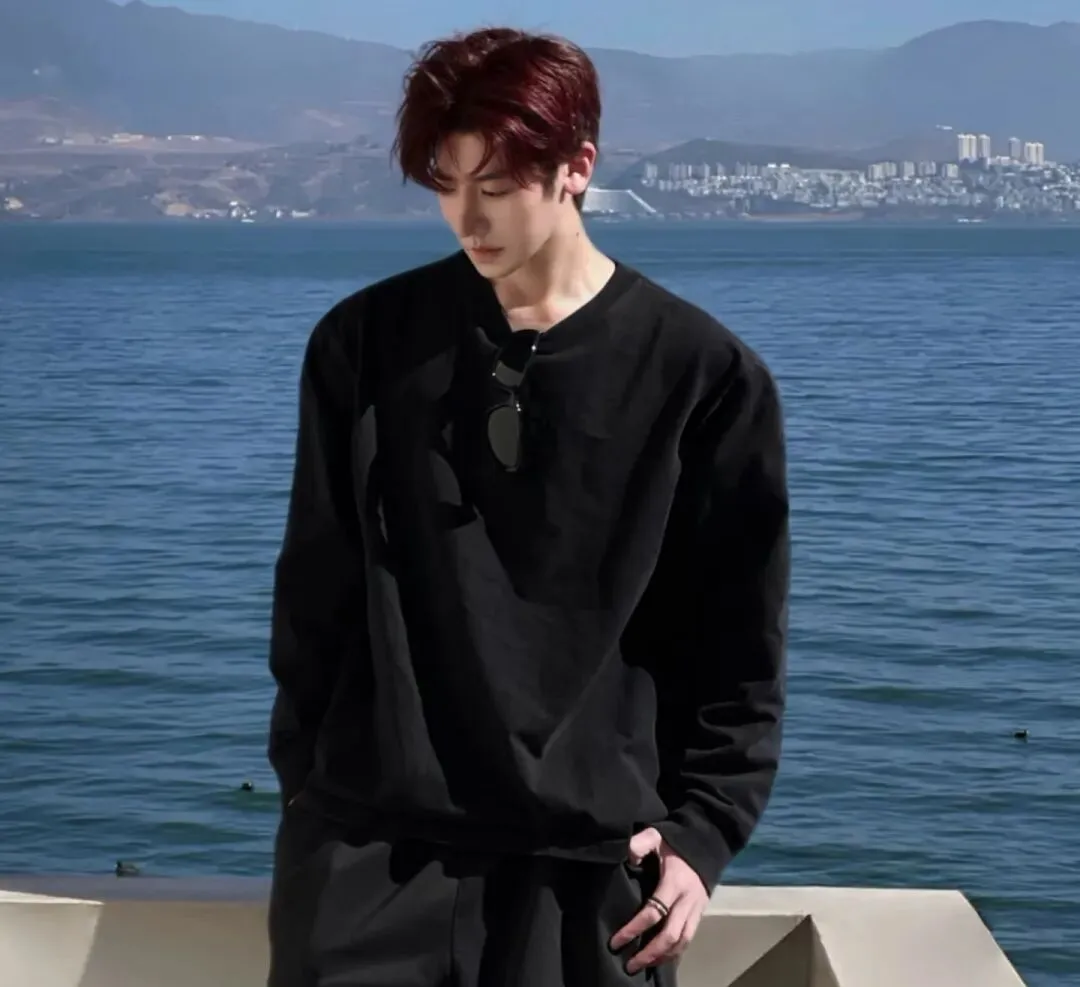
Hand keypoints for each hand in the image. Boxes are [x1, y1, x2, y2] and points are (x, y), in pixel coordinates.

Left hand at [608, 827, 709, 974]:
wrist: (707, 844)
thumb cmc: (677, 843)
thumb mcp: (657, 836)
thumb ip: (640, 844)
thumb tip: (627, 857)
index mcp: (674, 883)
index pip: (653, 913)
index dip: (634, 929)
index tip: (616, 942)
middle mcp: (687, 900)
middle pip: (670, 935)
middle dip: (650, 953)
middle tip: (630, 965)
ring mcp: (695, 909)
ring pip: (682, 942)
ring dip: (663, 957)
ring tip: (644, 965)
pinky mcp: (700, 913)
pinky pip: (689, 938)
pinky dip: (676, 952)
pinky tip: (662, 958)